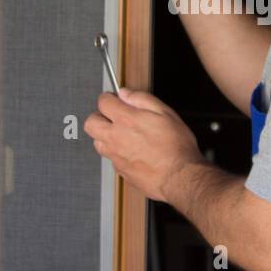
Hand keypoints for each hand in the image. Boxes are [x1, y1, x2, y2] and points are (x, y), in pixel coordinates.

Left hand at [84, 87, 203, 201]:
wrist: (179, 177)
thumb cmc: (176, 147)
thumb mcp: (165, 112)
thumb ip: (142, 99)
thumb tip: (126, 93)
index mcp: (126, 120)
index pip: (103, 102)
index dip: (108, 98)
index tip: (114, 99)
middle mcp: (116, 138)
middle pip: (90, 123)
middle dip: (98, 116)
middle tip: (110, 116)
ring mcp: (116, 156)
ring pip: (97, 143)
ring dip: (105, 136)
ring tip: (121, 134)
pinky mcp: (121, 171)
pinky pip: (111, 158)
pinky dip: (117, 153)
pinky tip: (132, 152)